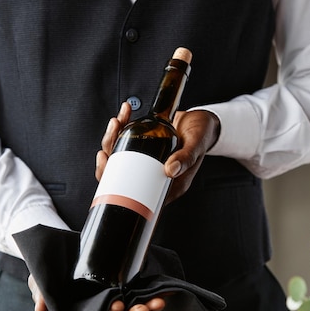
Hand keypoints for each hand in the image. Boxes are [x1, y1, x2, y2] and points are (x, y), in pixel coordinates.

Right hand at [27, 274, 165, 310]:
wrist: (57, 254)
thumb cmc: (48, 275)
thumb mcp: (40, 283)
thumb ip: (41, 296)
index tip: (118, 307)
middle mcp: (103, 309)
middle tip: (148, 307)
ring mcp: (114, 297)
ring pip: (135, 306)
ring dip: (149, 304)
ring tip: (161, 299)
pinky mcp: (122, 284)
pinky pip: (140, 291)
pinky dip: (152, 291)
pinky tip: (165, 288)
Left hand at [96, 102, 220, 202]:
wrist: (203, 120)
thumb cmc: (203, 134)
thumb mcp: (196, 144)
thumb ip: (187, 157)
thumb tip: (171, 170)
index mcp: (169, 185)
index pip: (136, 194)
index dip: (114, 185)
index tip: (106, 164)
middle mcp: (155, 175)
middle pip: (122, 176)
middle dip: (108, 159)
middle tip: (106, 146)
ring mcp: (148, 162)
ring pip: (120, 156)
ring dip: (113, 138)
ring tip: (118, 121)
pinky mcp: (144, 147)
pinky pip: (126, 142)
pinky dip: (121, 128)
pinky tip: (123, 116)